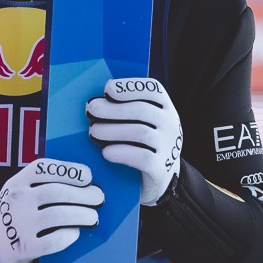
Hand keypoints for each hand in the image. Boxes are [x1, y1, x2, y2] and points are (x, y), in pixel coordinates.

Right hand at [0, 158, 103, 262]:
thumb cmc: (11, 216)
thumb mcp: (15, 193)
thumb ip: (37, 185)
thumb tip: (79, 181)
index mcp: (16, 183)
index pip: (44, 169)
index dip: (69, 170)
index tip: (87, 176)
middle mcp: (17, 200)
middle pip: (57, 192)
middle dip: (83, 194)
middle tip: (98, 197)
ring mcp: (20, 224)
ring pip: (59, 215)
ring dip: (81, 214)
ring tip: (92, 216)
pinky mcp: (25, 247)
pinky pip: (54, 240)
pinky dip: (68, 235)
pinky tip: (74, 233)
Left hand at [86, 78, 182, 206]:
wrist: (159, 175)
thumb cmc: (140, 141)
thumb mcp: (138, 121)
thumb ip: (124, 107)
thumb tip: (96, 98)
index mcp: (165, 107)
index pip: (152, 89)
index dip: (129, 87)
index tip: (107, 89)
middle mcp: (171, 124)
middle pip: (142, 110)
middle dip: (113, 109)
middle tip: (91, 109)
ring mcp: (169, 146)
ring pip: (141, 133)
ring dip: (113, 130)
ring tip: (93, 131)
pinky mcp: (162, 168)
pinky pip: (142, 157)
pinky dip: (122, 152)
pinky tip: (106, 152)